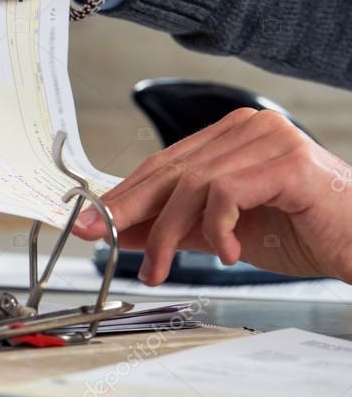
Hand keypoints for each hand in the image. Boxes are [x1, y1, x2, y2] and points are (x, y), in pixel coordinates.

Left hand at [72, 109, 351, 284]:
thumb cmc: (305, 234)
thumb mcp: (222, 232)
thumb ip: (174, 226)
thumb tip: (119, 230)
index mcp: (232, 135)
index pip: (163, 163)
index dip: (124, 193)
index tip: (91, 221)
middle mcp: (249, 127)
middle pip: (170, 170)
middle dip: (129, 210)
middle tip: (102, 240)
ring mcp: (270, 139)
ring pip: (192, 184)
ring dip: (167, 234)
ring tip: (161, 269)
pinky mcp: (287, 162)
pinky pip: (225, 193)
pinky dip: (217, 228)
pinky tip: (228, 254)